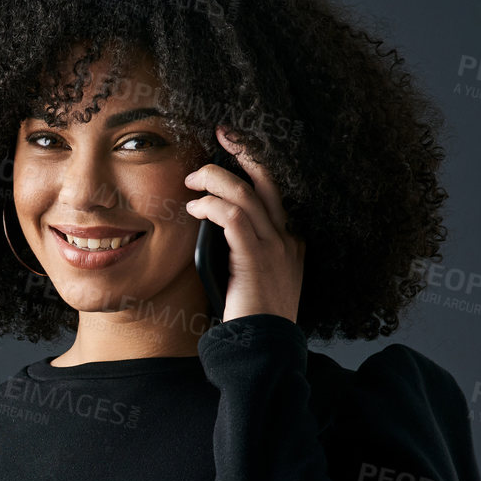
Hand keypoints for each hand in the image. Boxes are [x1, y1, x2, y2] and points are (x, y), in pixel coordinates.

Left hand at [183, 126, 305, 322]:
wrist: (265, 349)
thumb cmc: (252, 319)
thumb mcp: (249, 278)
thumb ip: (239, 251)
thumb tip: (209, 229)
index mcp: (289, 241)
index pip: (273, 192)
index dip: (253, 165)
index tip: (232, 146)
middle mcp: (287, 238)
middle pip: (268, 180)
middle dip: (245, 150)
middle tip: (222, 132)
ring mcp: (275, 248)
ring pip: (247, 193)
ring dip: (215, 179)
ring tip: (191, 180)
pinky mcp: (256, 259)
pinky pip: (234, 218)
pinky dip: (211, 206)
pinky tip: (194, 208)